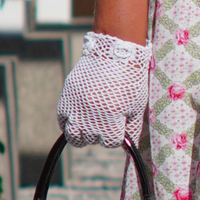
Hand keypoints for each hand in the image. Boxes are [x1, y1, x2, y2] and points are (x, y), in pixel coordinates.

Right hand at [57, 31, 149, 147]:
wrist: (114, 51)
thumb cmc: (130, 79)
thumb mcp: (137, 105)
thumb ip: (132, 129)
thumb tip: (127, 147)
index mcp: (111, 119)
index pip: (111, 142)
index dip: (117, 135)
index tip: (120, 126)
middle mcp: (90, 116)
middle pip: (91, 140)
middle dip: (100, 134)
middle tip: (106, 122)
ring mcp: (76, 107)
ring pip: (73, 136)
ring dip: (82, 134)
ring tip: (90, 124)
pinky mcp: (66, 97)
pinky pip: (62, 120)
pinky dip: (69, 123)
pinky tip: (78, 118)